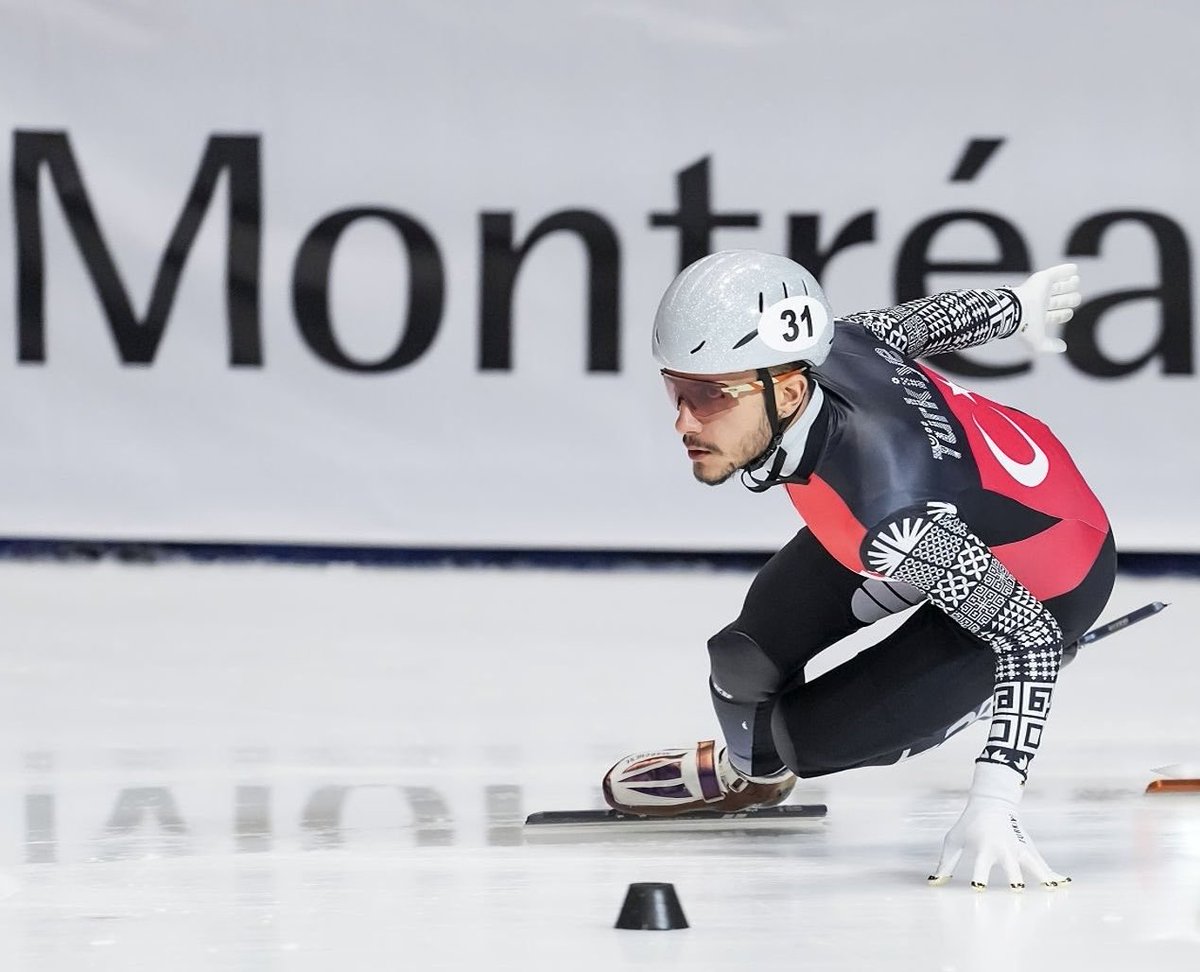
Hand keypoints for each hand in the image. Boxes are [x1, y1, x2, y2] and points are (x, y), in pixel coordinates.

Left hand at [927, 762, 1070, 890]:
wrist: (991, 803)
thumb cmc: (969, 825)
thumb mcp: (953, 840)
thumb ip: (945, 864)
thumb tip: (934, 882)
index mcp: (983, 849)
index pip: (980, 868)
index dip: (979, 879)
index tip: (978, 890)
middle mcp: (1003, 850)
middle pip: (1010, 867)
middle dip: (1013, 878)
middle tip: (1016, 890)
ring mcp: (1018, 848)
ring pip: (1032, 864)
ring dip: (1041, 875)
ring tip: (1051, 888)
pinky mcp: (1028, 848)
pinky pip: (1041, 863)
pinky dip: (1052, 873)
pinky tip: (1063, 883)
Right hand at [1013, 263, 1080, 353]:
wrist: (1016, 310)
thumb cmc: (1025, 327)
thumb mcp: (1037, 343)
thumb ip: (1050, 346)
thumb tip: (1063, 347)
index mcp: (1038, 317)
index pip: (1054, 315)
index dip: (1063, 314)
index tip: (1069, 312)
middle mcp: (1039, 303)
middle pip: (1057, 300)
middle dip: (1068, 299)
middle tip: (1077, 298)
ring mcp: (1041, 290)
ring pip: (1058, 286)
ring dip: (1068, 284)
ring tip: (1075, 281)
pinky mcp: (1042, 278)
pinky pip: (1056, 272)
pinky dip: (1066, 270)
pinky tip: (1074, 269)